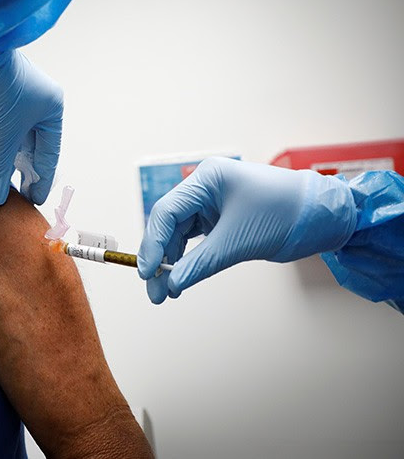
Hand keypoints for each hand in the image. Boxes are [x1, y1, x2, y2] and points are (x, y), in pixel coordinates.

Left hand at [0, 44, 62, 205]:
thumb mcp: (1, 136)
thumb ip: (0, 169)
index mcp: (51, 109)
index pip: (49, 154)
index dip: (42, 179)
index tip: (35, 200)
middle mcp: (39, 104)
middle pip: (34, 147)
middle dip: (26, 173)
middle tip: (20, 198)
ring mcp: (18, 100)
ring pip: (16, 139)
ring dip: (10, 161)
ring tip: (5, 186)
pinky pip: (2, 131)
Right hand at [137, 157, 356, 303]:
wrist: (324, 215)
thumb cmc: (286, 214)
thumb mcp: (239, 241)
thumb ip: (201, 263)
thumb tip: (172, 285)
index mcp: (207, 179)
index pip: (166, 211)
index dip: (153, 243)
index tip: (147, 272)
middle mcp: (205, 187)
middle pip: (168, 224)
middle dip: (160, 258)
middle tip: (154, 290)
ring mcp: (212, 202)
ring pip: (179, 234)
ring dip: (172, 262)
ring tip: (165, 292)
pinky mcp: (221, 218)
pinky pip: (196, 240)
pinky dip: (188, 260)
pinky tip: (181, 279)